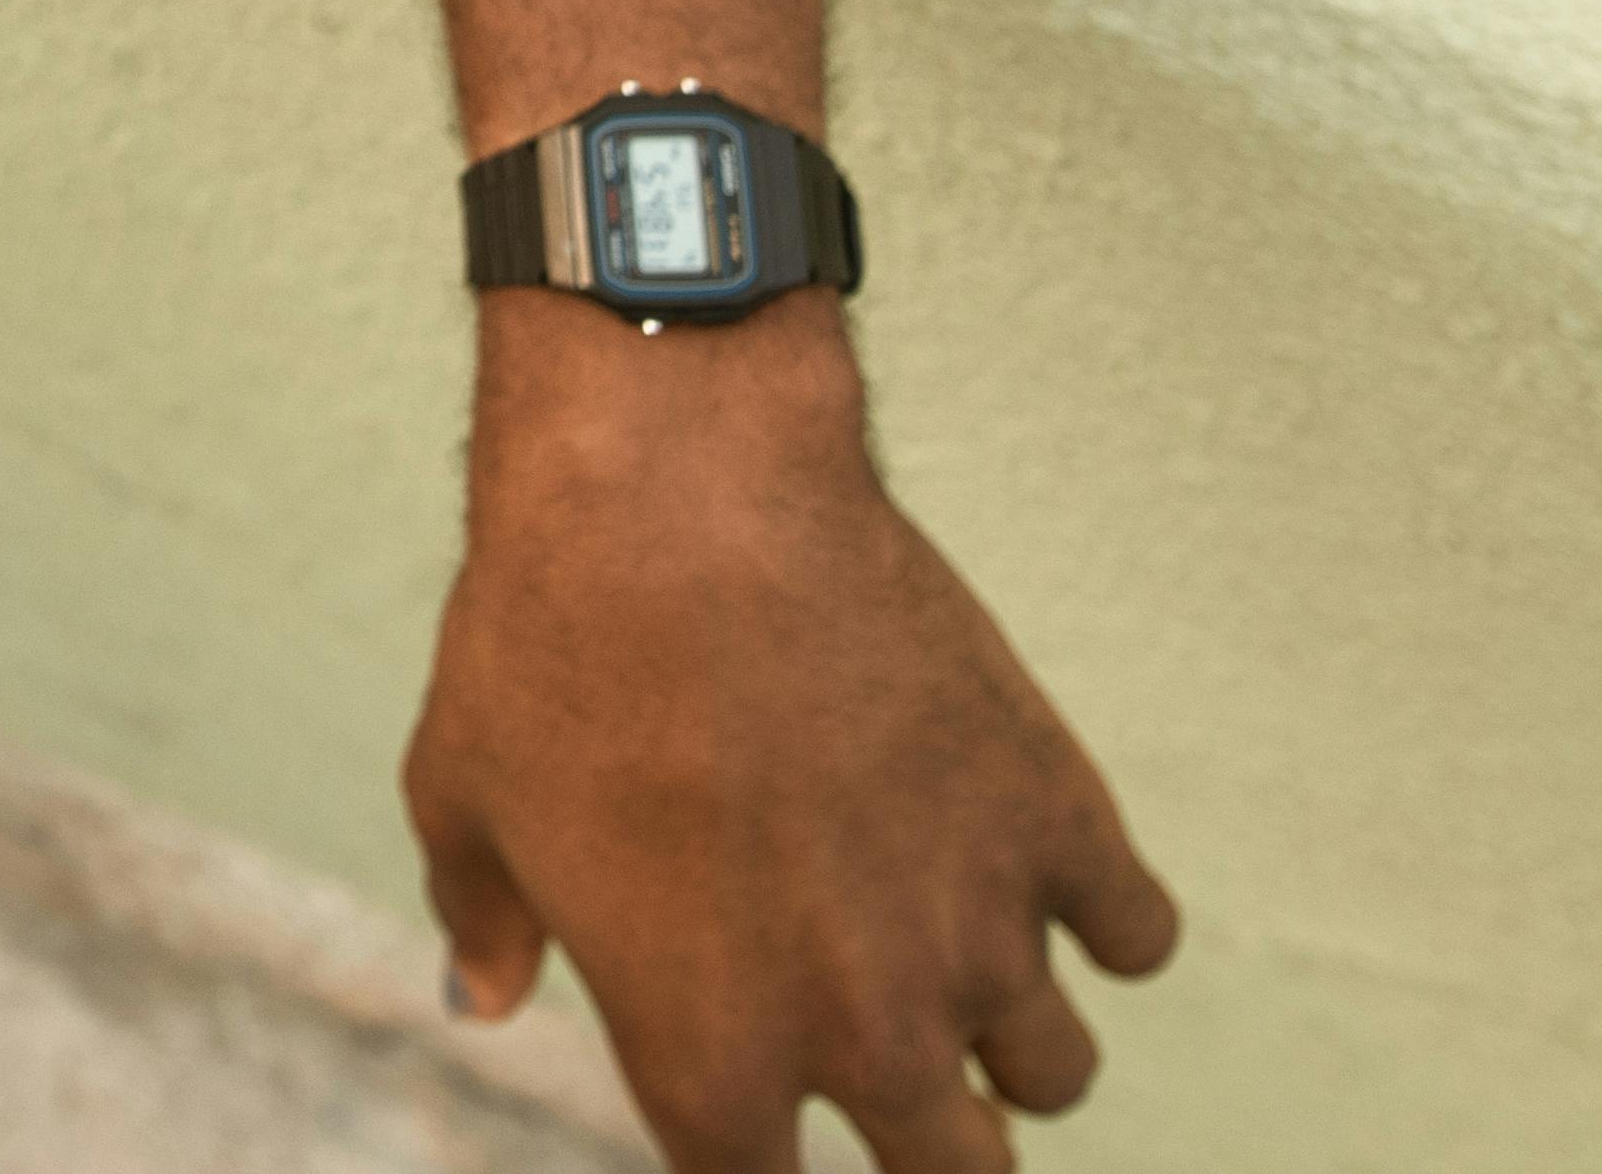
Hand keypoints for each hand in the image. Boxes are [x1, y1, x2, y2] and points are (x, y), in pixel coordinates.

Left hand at [402, 308, 1174, 1170]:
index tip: (756, 1122)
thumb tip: (481, 996)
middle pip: (952, 1172)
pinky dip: (1103, 917)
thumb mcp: (464, 800)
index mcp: (710, 1057)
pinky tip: (1044, 873)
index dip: (755, 1166)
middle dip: (930, 1145)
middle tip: (900, 1079)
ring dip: (1014, 1045)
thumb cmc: (546, 647)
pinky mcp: (1056, 818)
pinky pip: (1137, 933)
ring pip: (1054, 1074)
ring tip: (962, 972)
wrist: (678, 495)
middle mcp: (864, 1029)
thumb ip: (485, 925)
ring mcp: (978, 928)